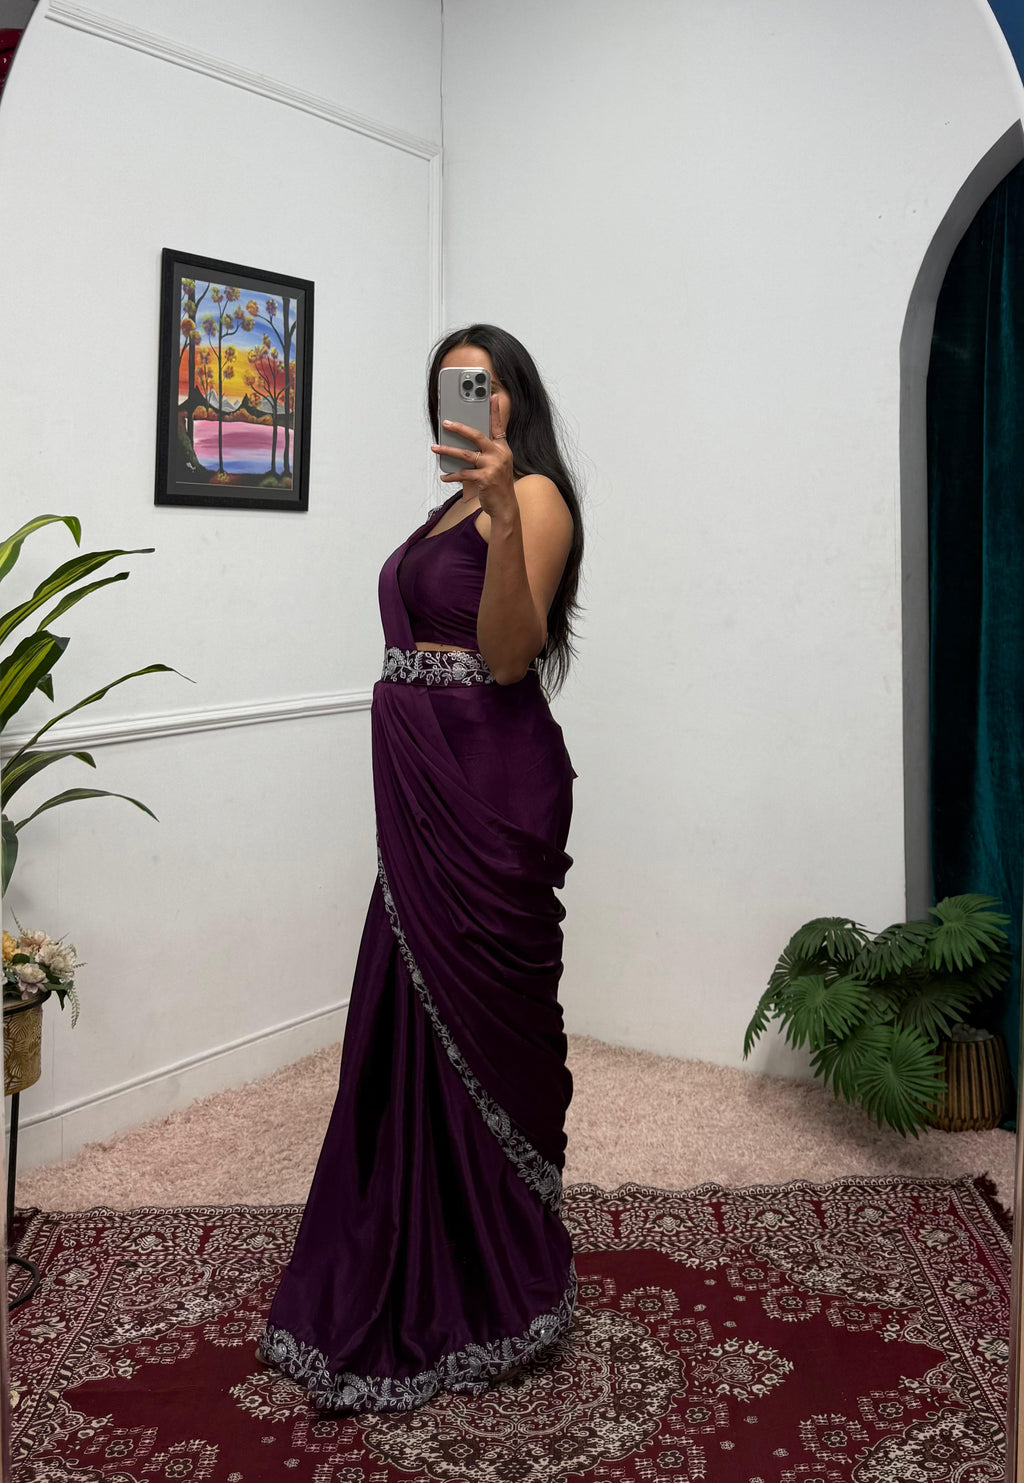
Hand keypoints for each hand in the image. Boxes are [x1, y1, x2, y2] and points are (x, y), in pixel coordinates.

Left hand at [430, 395, 515, 520]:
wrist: (506, 507)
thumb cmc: (498, 485)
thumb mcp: (498, 465)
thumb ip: (487, 452)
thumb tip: (465, 443)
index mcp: (503, 448)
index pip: (498, 426)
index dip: (495, 411)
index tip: (492, 396)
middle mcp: (499, 455)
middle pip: (477, 435)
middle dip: (459, 427)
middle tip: (445, 423)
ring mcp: (492, 466)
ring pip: (465, 454)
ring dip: (447, 450)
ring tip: (435, 447)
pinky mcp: (484, 479)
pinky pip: (463, 473)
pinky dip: (452, 475)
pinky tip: (444, 476)